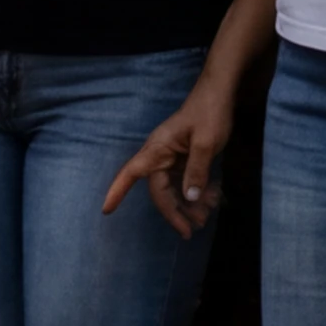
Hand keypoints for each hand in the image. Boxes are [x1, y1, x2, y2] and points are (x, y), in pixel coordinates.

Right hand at [100, 77, 233, 237]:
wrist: (220, 93)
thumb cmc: (209, 113)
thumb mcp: (206, 143)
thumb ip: (196, 171)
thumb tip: (188, 198)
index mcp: (158, 149)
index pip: (131, 172)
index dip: (117, 191)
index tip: (106, 210)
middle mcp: (161, 155)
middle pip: (160, 190)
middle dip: (174, 212)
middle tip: (191, 232)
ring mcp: (173, 157)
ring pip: (174, 189)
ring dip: (188, 205)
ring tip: (205, 218)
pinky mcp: (185, 158)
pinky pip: (186, 181)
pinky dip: (197, 193)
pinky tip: (212, 199)